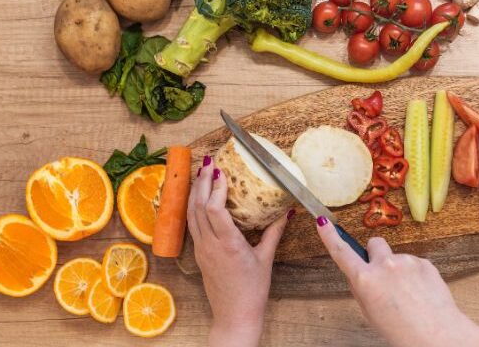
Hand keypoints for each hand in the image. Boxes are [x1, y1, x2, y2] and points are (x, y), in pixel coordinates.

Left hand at [188, 156, 291, 346]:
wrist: (234, 316)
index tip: (221, 171)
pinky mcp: (199, 254)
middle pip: (198, 207)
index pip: (214, 210)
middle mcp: (210, 245)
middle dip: (202, 182)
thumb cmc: (252, 291)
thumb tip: (287, 211)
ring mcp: (201, 250)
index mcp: (228, 245)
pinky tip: (199, 198)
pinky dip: (194, 207)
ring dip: (195, 192)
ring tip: (200, 173)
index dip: (215, 188)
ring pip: (191, 215)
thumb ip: (274, 232)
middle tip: (208, 162)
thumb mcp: (266, 259)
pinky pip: (192, 225)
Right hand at [316, 217, 478, 346]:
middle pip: (374, 244)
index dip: (330, 236)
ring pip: (396, 257)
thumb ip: (361, 289)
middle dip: (376, 255)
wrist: (437, 335)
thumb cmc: (402, 331)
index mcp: (366, 280)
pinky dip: (415, 275)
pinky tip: (420, 294)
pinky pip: (414, 264)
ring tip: (408, 295)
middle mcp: (384, 265)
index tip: (322, 221)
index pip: (342, 252)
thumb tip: (359, 274)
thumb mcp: (370, 313)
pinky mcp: (424, 262)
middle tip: (383, 276)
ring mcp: (406, 261)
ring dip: (398, 270)